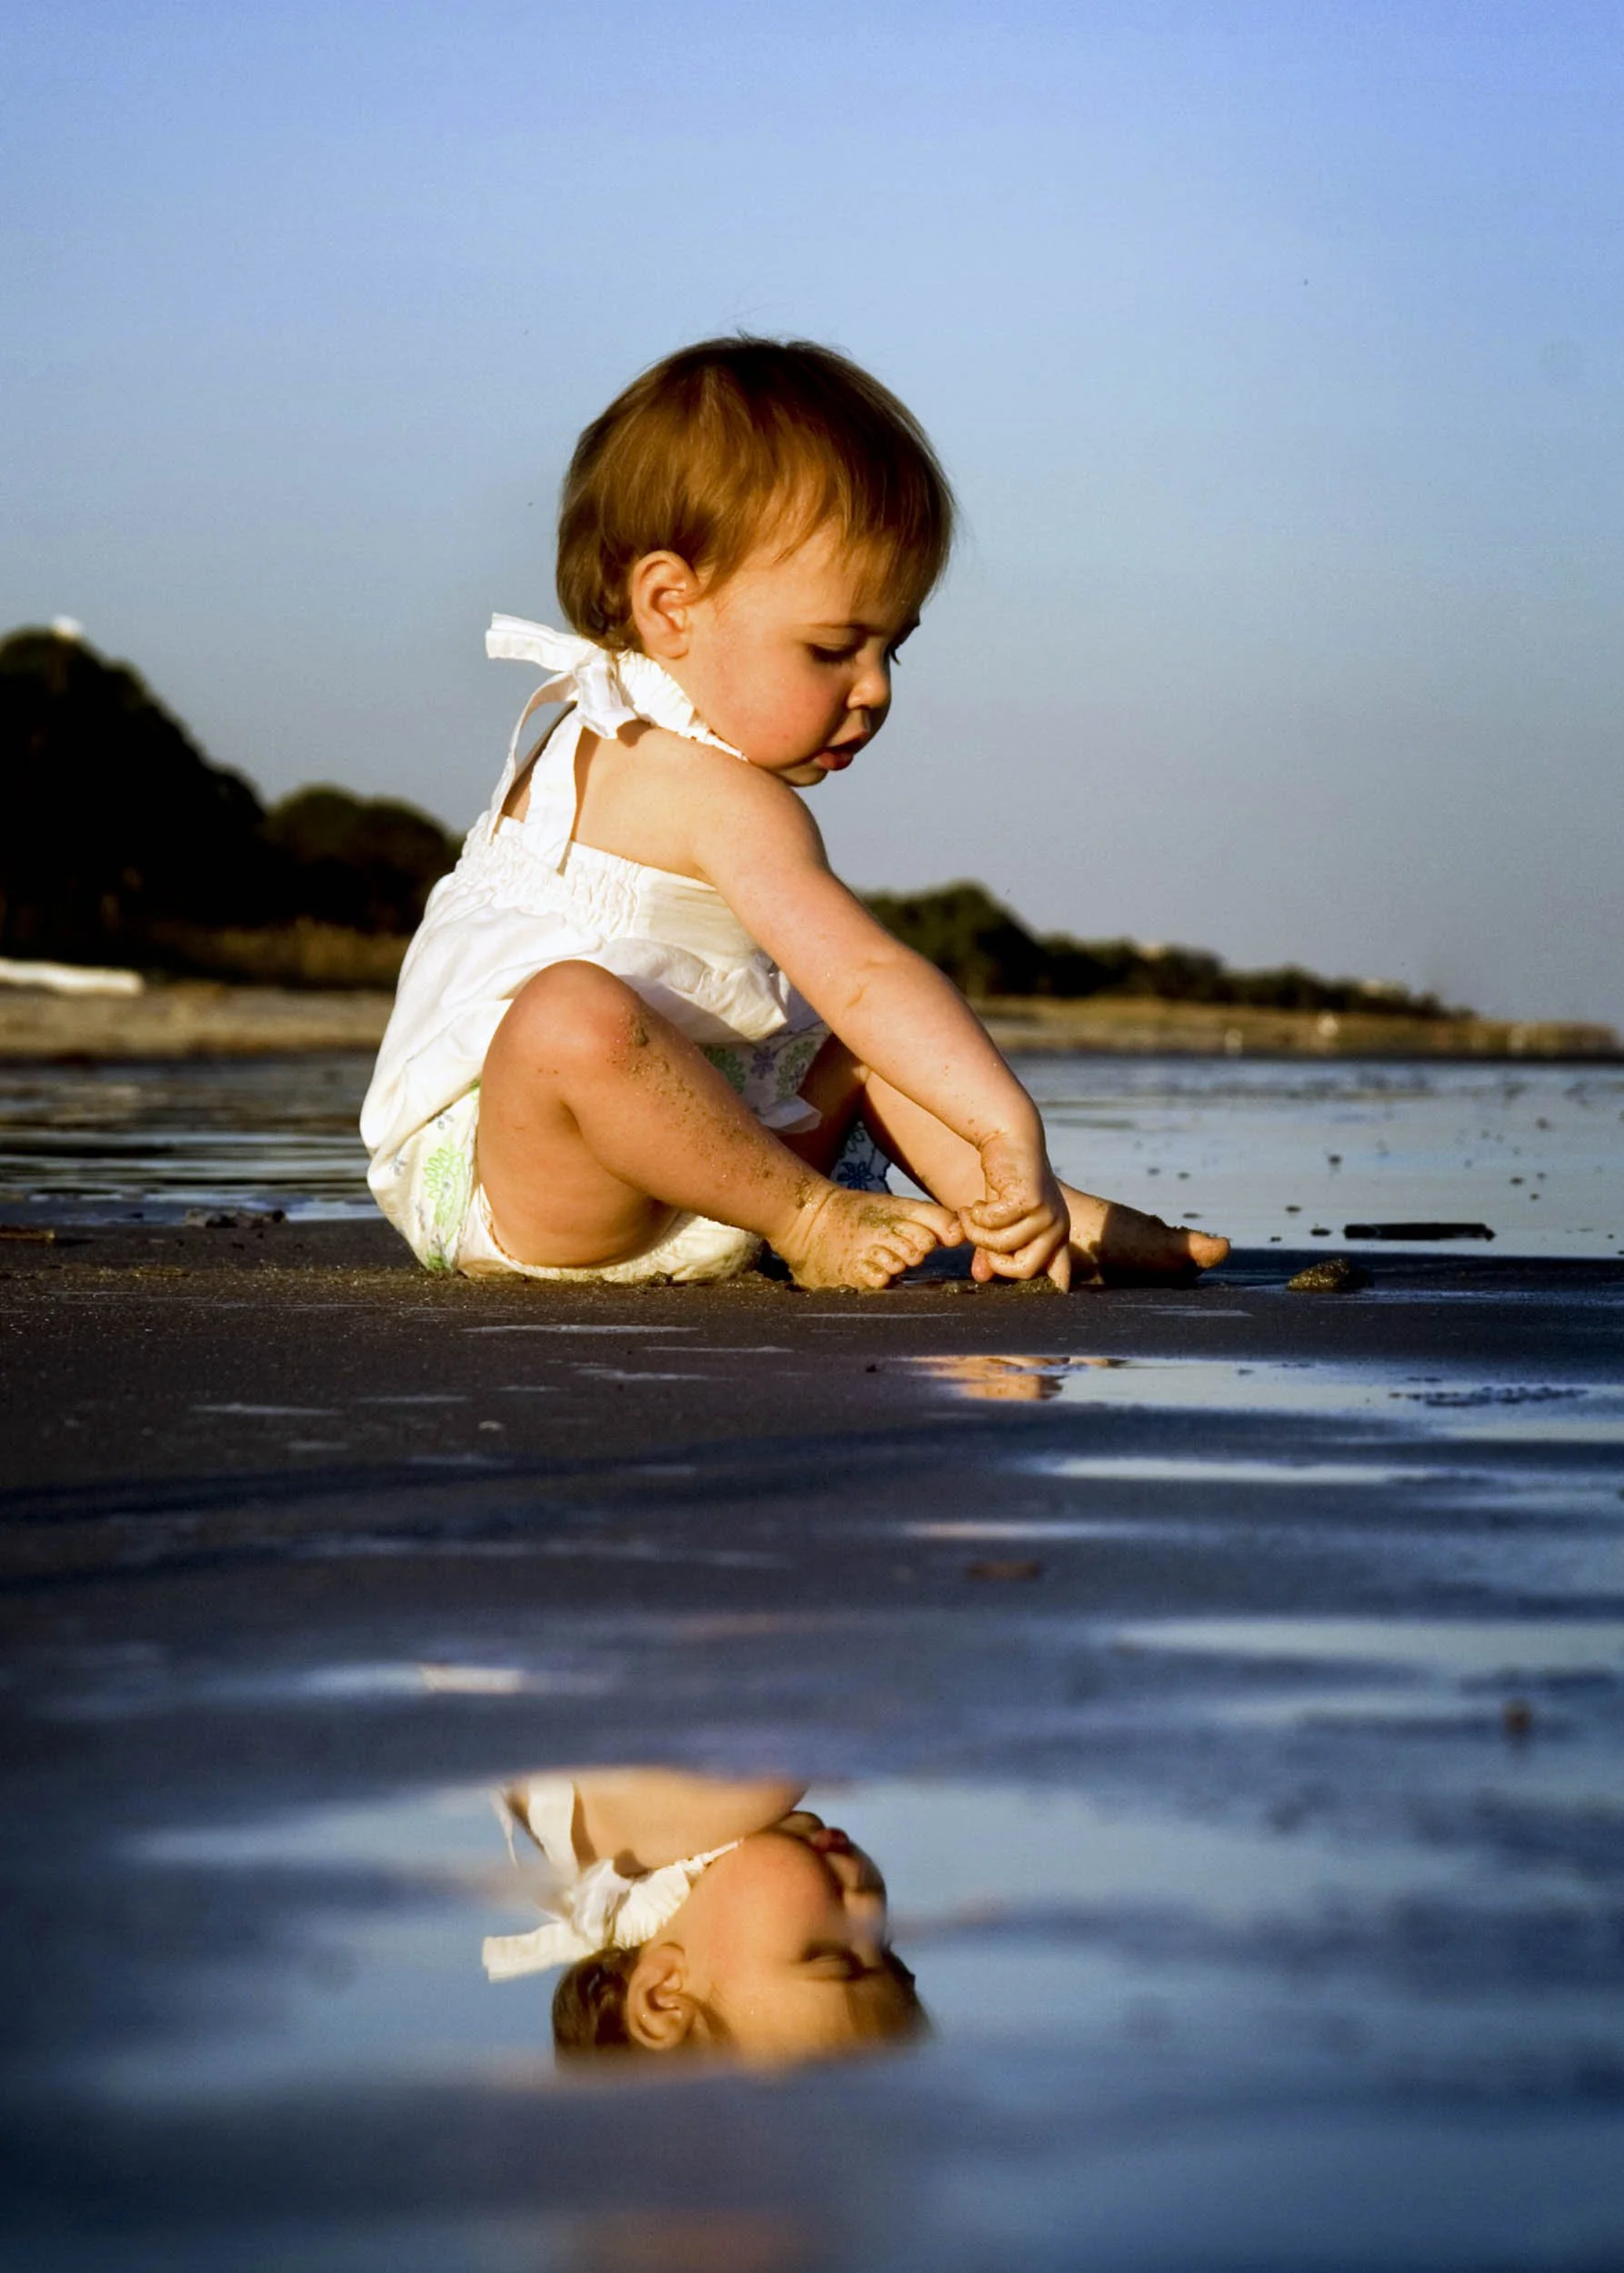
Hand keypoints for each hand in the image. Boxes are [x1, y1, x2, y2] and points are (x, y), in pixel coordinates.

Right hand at [960, 1132, 1071, 1290]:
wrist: (1011, 1139)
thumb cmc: (1005, 1182)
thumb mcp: (999, 1220)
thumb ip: (992, 1249)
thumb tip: (981, 1277)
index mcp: (1055, 1237)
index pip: (1058, 1277)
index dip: (1046, 1292)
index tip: (1029, 1304)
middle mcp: (1057, 1228)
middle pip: (1025, 1270)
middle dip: (995, 1259)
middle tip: (979, 1238)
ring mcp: (1047, 1214)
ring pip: (1004, 1246)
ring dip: (977, 1233)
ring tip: (968, 1216)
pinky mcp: (1030, 1200)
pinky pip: (994, 1225)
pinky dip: (975, 1217)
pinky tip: (971, 1204)